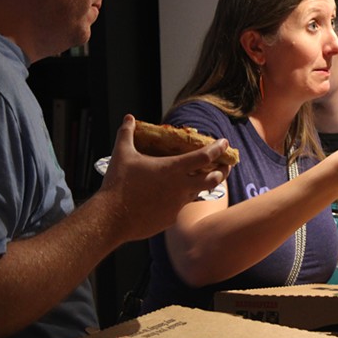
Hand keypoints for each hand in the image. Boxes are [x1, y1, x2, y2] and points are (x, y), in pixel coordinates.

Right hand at [95, 115, 231, 240]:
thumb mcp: (122, 154)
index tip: (224, 142)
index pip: (204, 156)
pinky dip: (180, 200)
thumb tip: (128, 118)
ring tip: (203, 179)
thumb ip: (127, 134)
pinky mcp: (170, 219)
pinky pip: (180, 207)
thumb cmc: (118, 184)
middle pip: (213, 179)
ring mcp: (177, 205)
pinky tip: (172, 197)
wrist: (112, 218)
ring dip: (203, 186)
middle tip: (226, 165)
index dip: (218, 148)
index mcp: (173, 169)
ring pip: (198, 194)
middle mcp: (181, 188)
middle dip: (223, 171)